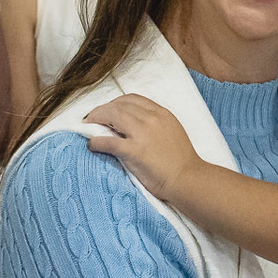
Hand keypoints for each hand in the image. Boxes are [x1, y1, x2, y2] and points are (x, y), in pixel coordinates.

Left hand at [86, 94, 200, 199]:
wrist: (188, 179)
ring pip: (112, 116)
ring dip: (96, 120)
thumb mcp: (171, 130)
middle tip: (92, 119)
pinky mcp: (135, 152)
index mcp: (161, 113)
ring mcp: (143, 134)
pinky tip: (92, 145)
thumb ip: (154, 122)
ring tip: (89, 128)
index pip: (132, 99)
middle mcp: (151, 119)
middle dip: (101, 110)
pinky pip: (108, 142)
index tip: (107, 110)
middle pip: (119, 105)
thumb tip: (131, 123)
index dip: (115, 103)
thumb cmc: (181, 159)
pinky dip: (96, 142)